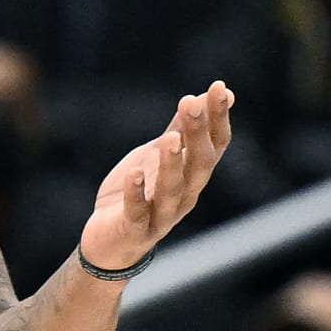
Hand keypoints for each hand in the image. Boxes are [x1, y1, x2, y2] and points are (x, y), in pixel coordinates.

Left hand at [81, 83, 233, 271]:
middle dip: (197, 134)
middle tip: (191, 103)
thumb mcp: (159, 156)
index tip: (219, 87)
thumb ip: (183, 128)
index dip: (219, 118)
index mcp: (194, 176)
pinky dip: (136, 195)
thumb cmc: (141, 193)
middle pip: (200, 165)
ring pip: (173, 190)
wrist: (110, 243)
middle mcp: (185, 196)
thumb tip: (216, 94)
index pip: (216, 145)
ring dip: (172, 164)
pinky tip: (133, 174)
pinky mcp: (134, 231)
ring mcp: (161, 216)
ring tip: (170, 138)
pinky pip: (138, 214)